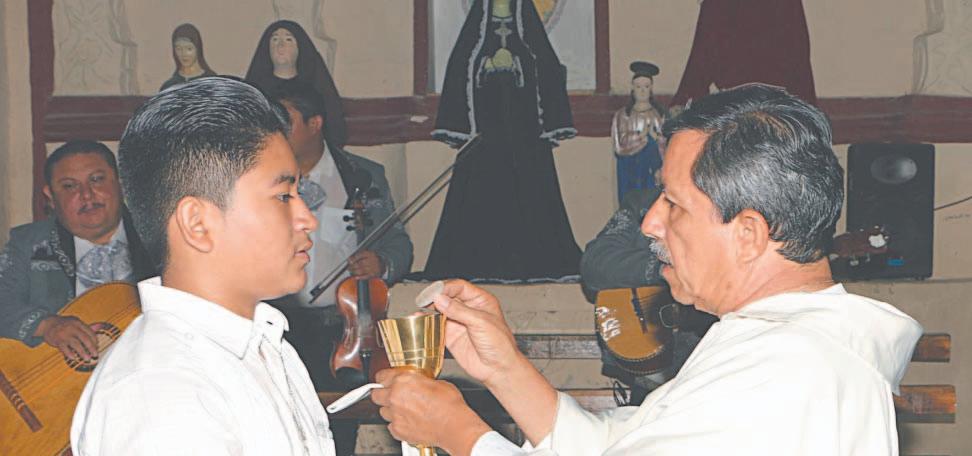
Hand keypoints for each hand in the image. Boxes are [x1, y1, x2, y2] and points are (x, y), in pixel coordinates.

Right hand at [34, 315, 98, 361]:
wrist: (47, 323)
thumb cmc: (64, 324)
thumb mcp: (75, 321)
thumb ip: (86, 327)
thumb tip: (99, 327)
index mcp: (78, 323)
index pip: (90, 332)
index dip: (95, 340)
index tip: (97, 346)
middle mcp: (72, 328)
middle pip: (85, 339)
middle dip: (91, 348)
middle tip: (95, 355)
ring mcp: (65, 334)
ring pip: (76, 344)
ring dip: (82, 352)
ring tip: (87, 358)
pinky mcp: (57, 340)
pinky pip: (64, 348)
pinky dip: (69, 353)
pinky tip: (74, 358)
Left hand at [348, 250, 384, 278]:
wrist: (381, 263)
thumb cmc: (372, 258)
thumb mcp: (366, 253)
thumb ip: (358, 255)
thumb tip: (349, 259)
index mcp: (370, 254)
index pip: (360, 255)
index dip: (353, 258)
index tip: (349, 261)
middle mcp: (373, 260)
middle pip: (360, 263)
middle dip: (352, 266)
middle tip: (349, 267)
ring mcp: (374, 268)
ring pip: (361, 270)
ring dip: (354, 271)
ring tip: (351, 271)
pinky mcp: (374, 274)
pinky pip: (365, 276)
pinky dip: (359, 277)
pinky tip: (355, 277)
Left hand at [373, 369, 490, 455]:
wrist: (454, 426)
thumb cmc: (449, 405)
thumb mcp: (436, 381)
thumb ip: (419, 381)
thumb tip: (417, 382)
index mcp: (403, 382)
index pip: (381, 377)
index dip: (383, 378)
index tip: (384, 380)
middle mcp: (395, 397)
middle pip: (375, 394)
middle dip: (382, 394)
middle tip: (391, 394)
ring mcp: (395, 415)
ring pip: (383, 411)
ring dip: (390, 409)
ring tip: (404, 409)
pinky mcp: (398, 430)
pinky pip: (391, 425)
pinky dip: (398, 423)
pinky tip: (409, 421)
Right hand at [429, 280, 522, 385]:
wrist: (498, 369)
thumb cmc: (501, 345)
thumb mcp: (481, 322)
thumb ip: (459, 311)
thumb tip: (440, 299)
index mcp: (480, 301)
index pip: (459, 287)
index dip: (445, 287)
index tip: (434, 292)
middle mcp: (469, 310)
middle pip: (448, 297)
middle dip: (436, 297)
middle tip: (425, 300)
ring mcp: (459, 323)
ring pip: (441, 312)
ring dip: (430, 310)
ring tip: (422, 310)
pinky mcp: (451, 337)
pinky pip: (437, 327)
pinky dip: (428, 324)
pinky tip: (421, 321)